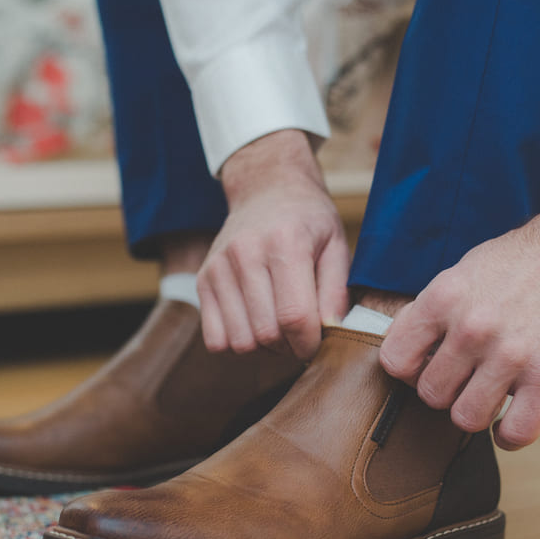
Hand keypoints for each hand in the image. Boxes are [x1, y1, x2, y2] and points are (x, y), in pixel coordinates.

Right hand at [198, 130, 349, 358]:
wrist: (267, 190)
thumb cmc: (308, 221)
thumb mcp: (336, 246)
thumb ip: (336, 292)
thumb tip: (330, 334)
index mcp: (285, 243)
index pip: (294, 316)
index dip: (309, 343)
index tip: (317, 344)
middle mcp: (246, 252)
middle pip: (266, 333)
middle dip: (289, 347)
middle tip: (300, 335)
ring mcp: (218, 266)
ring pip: (240, 341)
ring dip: (264, 348)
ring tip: (278, 327)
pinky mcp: (203, 279)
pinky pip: (216, 339)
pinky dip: (237, 343)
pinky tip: (254, 324)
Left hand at [378, 146, 539, 449]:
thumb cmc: (525, 260)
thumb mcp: (463, 271)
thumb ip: (435, 313)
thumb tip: (414, 354)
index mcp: (443, 299)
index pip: (395, 360)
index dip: (410, 371)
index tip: (429, 367)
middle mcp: (471, 329)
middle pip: (431, 394)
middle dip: (448, 391)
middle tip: (468, 380)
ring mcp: (510, 355)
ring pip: (466, 418)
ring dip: (478, 413)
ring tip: (492, 396)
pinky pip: (515, 433)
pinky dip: (510, 435)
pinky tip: (514, 420)